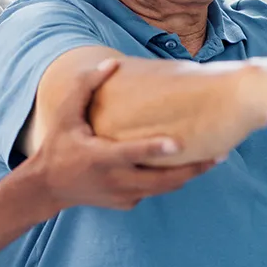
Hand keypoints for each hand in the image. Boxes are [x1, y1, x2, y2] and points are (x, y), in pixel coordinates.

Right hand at [29, 59, 216, 212]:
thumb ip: (86, 87)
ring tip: (214, 159)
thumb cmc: (58, 145)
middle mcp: (114, 180)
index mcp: (99, 157)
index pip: (131, 154)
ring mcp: (122, 195)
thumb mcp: (66, 114)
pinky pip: (153, 191)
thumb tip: (111, 63)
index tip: (179, 143)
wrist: (47, 187)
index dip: (154, 149)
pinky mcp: (127, 204)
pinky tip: (185, 166)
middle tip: (219, 154)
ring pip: (163, 189)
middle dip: (192, 169)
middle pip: (161, 180)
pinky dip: (168, 180)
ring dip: (188, 175)